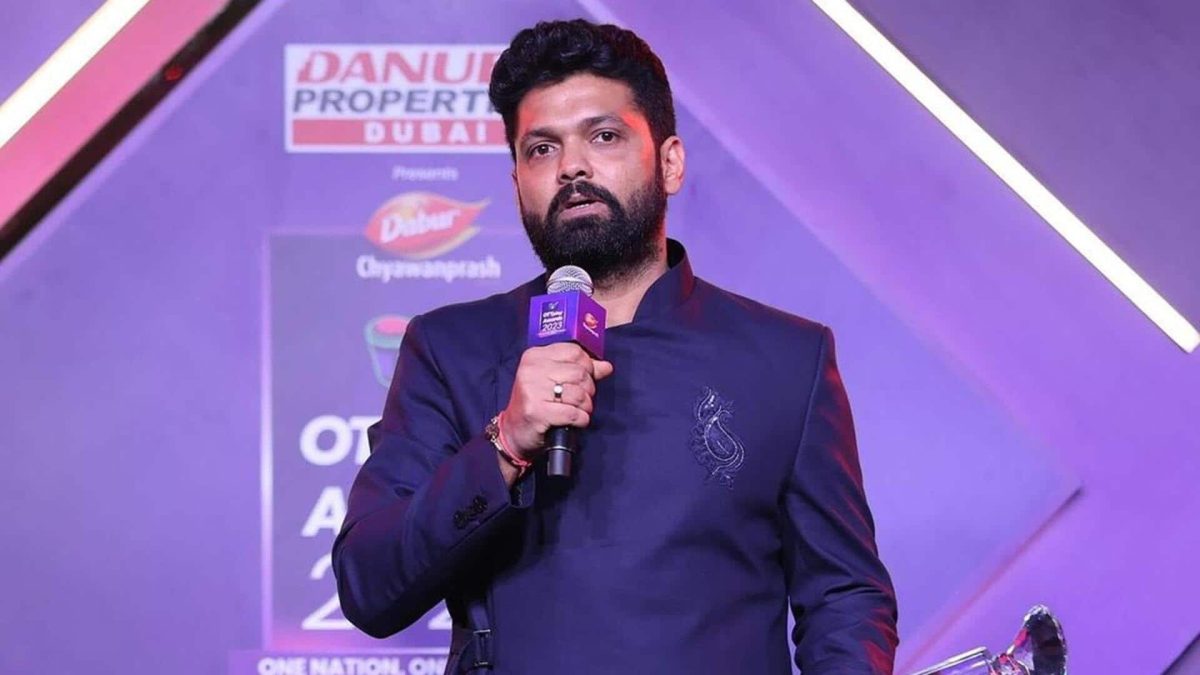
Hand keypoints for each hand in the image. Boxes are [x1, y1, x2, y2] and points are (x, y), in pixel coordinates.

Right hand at [500, 343, 613, 460]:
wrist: (515, 432)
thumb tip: (606, 367)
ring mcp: (532, 390)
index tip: (583, 380)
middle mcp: (531, 370)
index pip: (575, 352)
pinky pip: (574, 414)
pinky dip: (581, 420)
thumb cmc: (537, 403)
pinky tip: (575, 421)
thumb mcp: (554, 380)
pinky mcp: (537, 412)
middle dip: (588, 390)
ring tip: (578, 411)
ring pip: (579, 394)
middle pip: (580, 373)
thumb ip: (580, 370)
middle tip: (580, 399)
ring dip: (585, 406)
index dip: (587, 367)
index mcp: (535, 356)